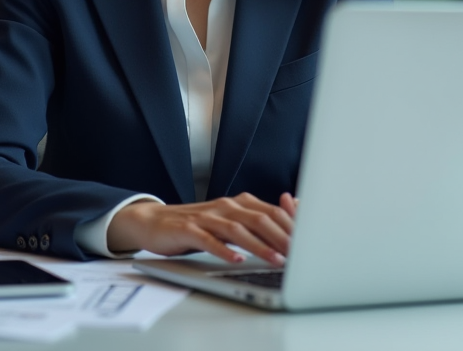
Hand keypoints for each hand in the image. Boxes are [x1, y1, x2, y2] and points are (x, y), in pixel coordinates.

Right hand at [108, 192, 296, 265]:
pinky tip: (237, 259)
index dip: (291, 226)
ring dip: (259, 246)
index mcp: (239, 203)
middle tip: (299, 254)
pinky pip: (209, 240)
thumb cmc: (197, 225)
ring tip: (276, 260)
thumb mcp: (229, 221)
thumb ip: (257, 220)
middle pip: (259, 218)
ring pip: (238, 229)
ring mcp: (206, 217)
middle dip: (282, 237)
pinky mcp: (188, 230)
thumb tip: (291, 214)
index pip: (272, 211)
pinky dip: (224, 250)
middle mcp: (226, 206)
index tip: (309, 242)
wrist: (153, 222)